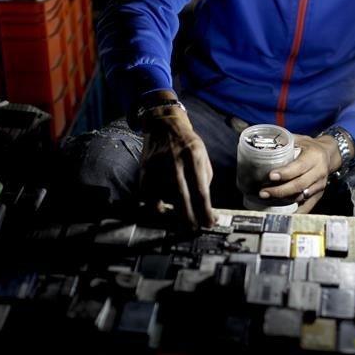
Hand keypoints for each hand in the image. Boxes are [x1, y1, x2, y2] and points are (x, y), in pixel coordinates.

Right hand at [138, 95, 213, 227]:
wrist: (164, 125)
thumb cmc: (188, 144)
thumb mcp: (203, 157)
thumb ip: (204, 179)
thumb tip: (205, 206)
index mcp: (194, 158)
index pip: (201, 190)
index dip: (205, 211)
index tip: (209, 224)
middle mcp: (175, 162)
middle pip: (181, 197)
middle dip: (188, 218)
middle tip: (193, 229)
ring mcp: (158, 166)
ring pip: (163, 197)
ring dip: (172, 210)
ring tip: (180, 216)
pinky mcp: (145, 169)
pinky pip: (148, 194)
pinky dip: (155, 204)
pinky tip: (162, 208)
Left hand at [258, 134, 339, 213]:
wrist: (329, 154)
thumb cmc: (310, 146)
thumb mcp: (299, 139)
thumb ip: (284, 142)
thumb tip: (263, 144)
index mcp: (314, 157)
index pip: (299, 167)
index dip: (285, 173)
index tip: (271, 176)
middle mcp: (319, 172)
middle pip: (299, 185)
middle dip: (280, 190)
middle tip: (263, 192)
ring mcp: (320, 185)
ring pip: (301, 196)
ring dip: (284, 200)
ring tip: (268, 199)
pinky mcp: (319, 194)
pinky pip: (308, 205)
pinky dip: (296, 211)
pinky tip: (283, 213)